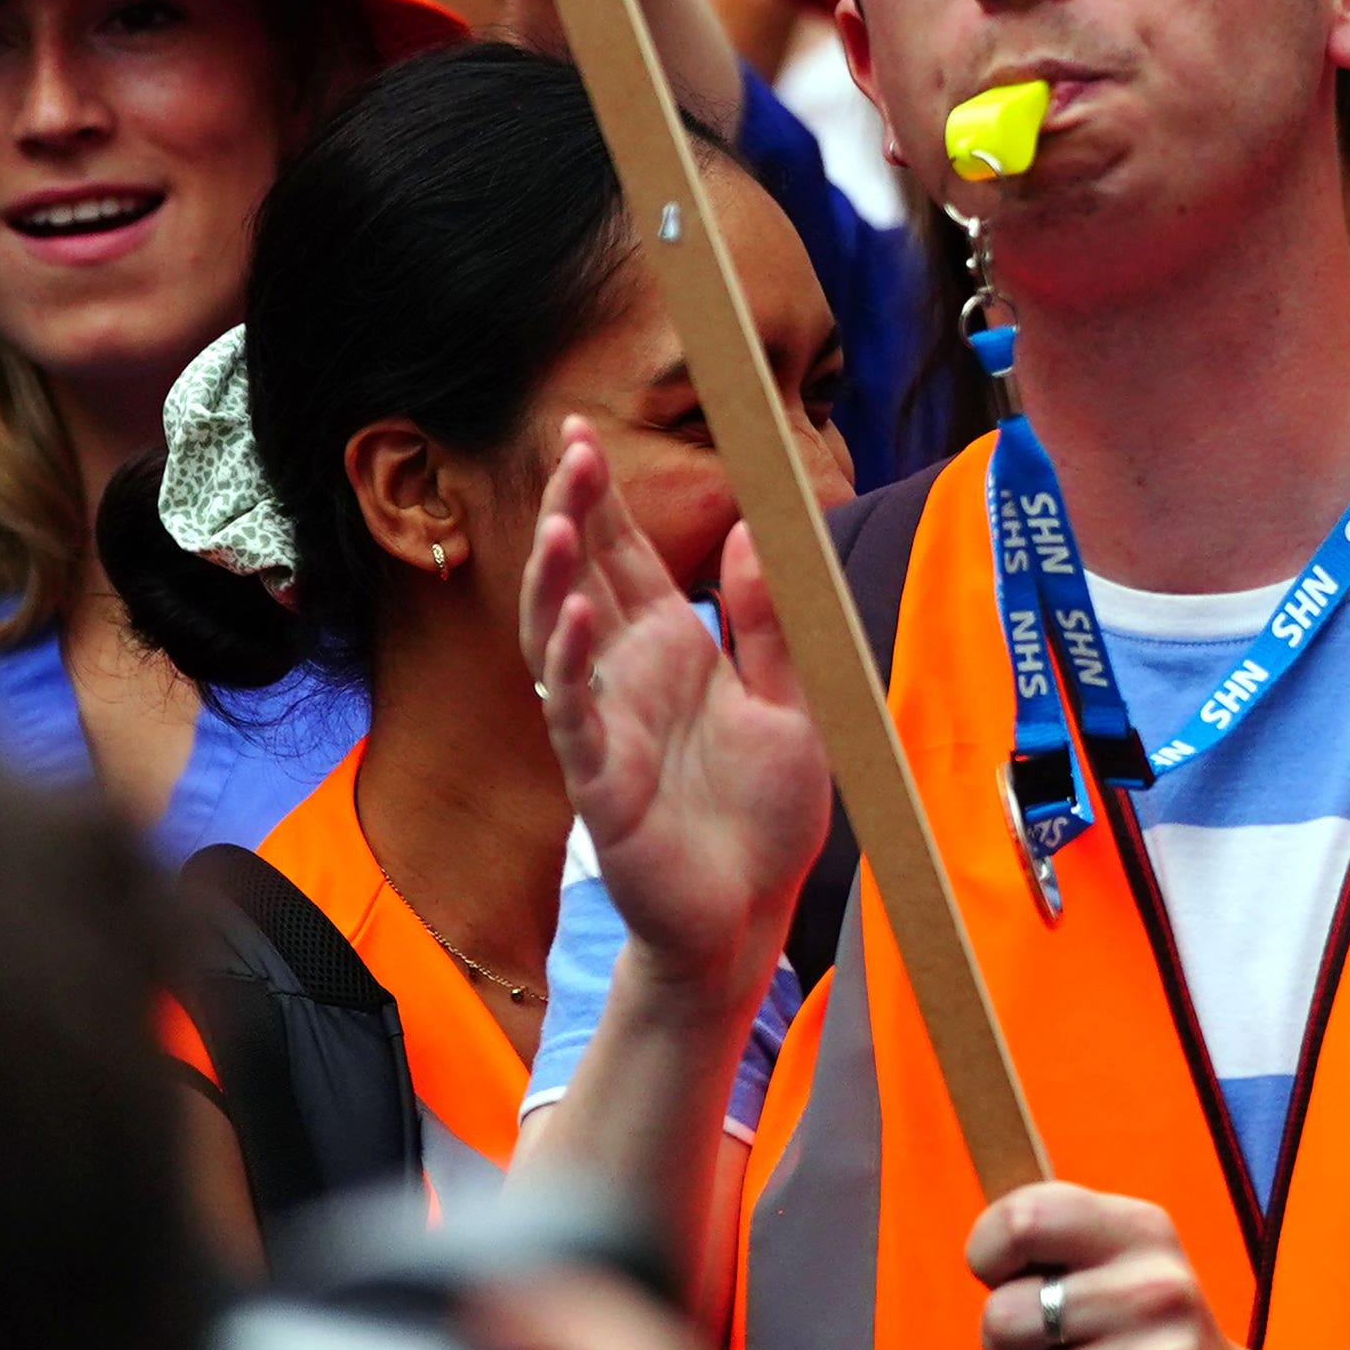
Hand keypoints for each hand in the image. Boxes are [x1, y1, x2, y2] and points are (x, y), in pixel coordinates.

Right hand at [520, 420, 832, 976]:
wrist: (749, 915)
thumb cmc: (763, 814)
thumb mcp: (793, 700)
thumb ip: (770, 623)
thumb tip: (755, 532)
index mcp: (671, 650)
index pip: (624, 557)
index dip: (598, 499)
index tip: (578, 433)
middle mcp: (627, 679)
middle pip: (583, 578)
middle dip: (571, 513)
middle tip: (566, 446)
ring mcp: (605, 727)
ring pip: (558, 637)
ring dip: (555, 578)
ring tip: (560, 519)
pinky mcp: (601, 783)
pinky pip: (573, 716)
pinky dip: (570, 664)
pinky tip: (578, 614)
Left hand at [967, 1183, 1253, 1349]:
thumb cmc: (1142, 1340)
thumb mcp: (1117, 1266)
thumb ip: (1048, 1243)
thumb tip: (983, 1249)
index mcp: (1141, 1230)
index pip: (1023, 1219)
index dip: (990, 1253)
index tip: (1008, 1277)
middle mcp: (1157, 1287)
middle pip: (1003, 1316)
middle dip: (1007, 1346)